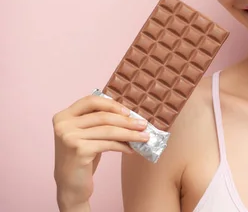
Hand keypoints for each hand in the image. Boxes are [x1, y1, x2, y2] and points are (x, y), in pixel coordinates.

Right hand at [53, 95, 148, 209]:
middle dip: (127, 121)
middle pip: (103, 117)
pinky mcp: (78, 150)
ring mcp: (69, 137)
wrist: (70, 186)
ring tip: (144, 137)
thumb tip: (130, 115)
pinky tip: (132, 150)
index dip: (112, 104)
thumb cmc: (82, 157)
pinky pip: (108, 144)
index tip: (129, 111)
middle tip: (144, 125)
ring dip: (130, 134)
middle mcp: (63, 125)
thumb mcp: (87, 134)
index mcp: (63, 116)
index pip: (91, 101)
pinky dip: (123, 146)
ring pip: (108, 130)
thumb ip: (99, 121)